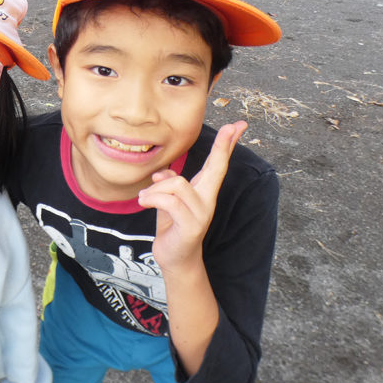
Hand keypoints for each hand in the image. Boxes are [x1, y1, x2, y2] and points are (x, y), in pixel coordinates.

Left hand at [136, 121, 246, 272]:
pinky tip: (144, 202)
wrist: (173, 257)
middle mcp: (207, 200)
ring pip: (177, 184)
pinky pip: (169, 202)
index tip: (238, 125)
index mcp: (203, 191)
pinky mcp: (191, 226)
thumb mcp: (167, 199)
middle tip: (231, 126)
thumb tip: (162, 172)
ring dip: (155, 188)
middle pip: (217, 168)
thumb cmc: (172, 225)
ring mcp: (201, 213)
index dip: (227, 144)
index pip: (217, 163)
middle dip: (223, 146)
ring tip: (144, 198)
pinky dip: (152, 199)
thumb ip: (167, 183)